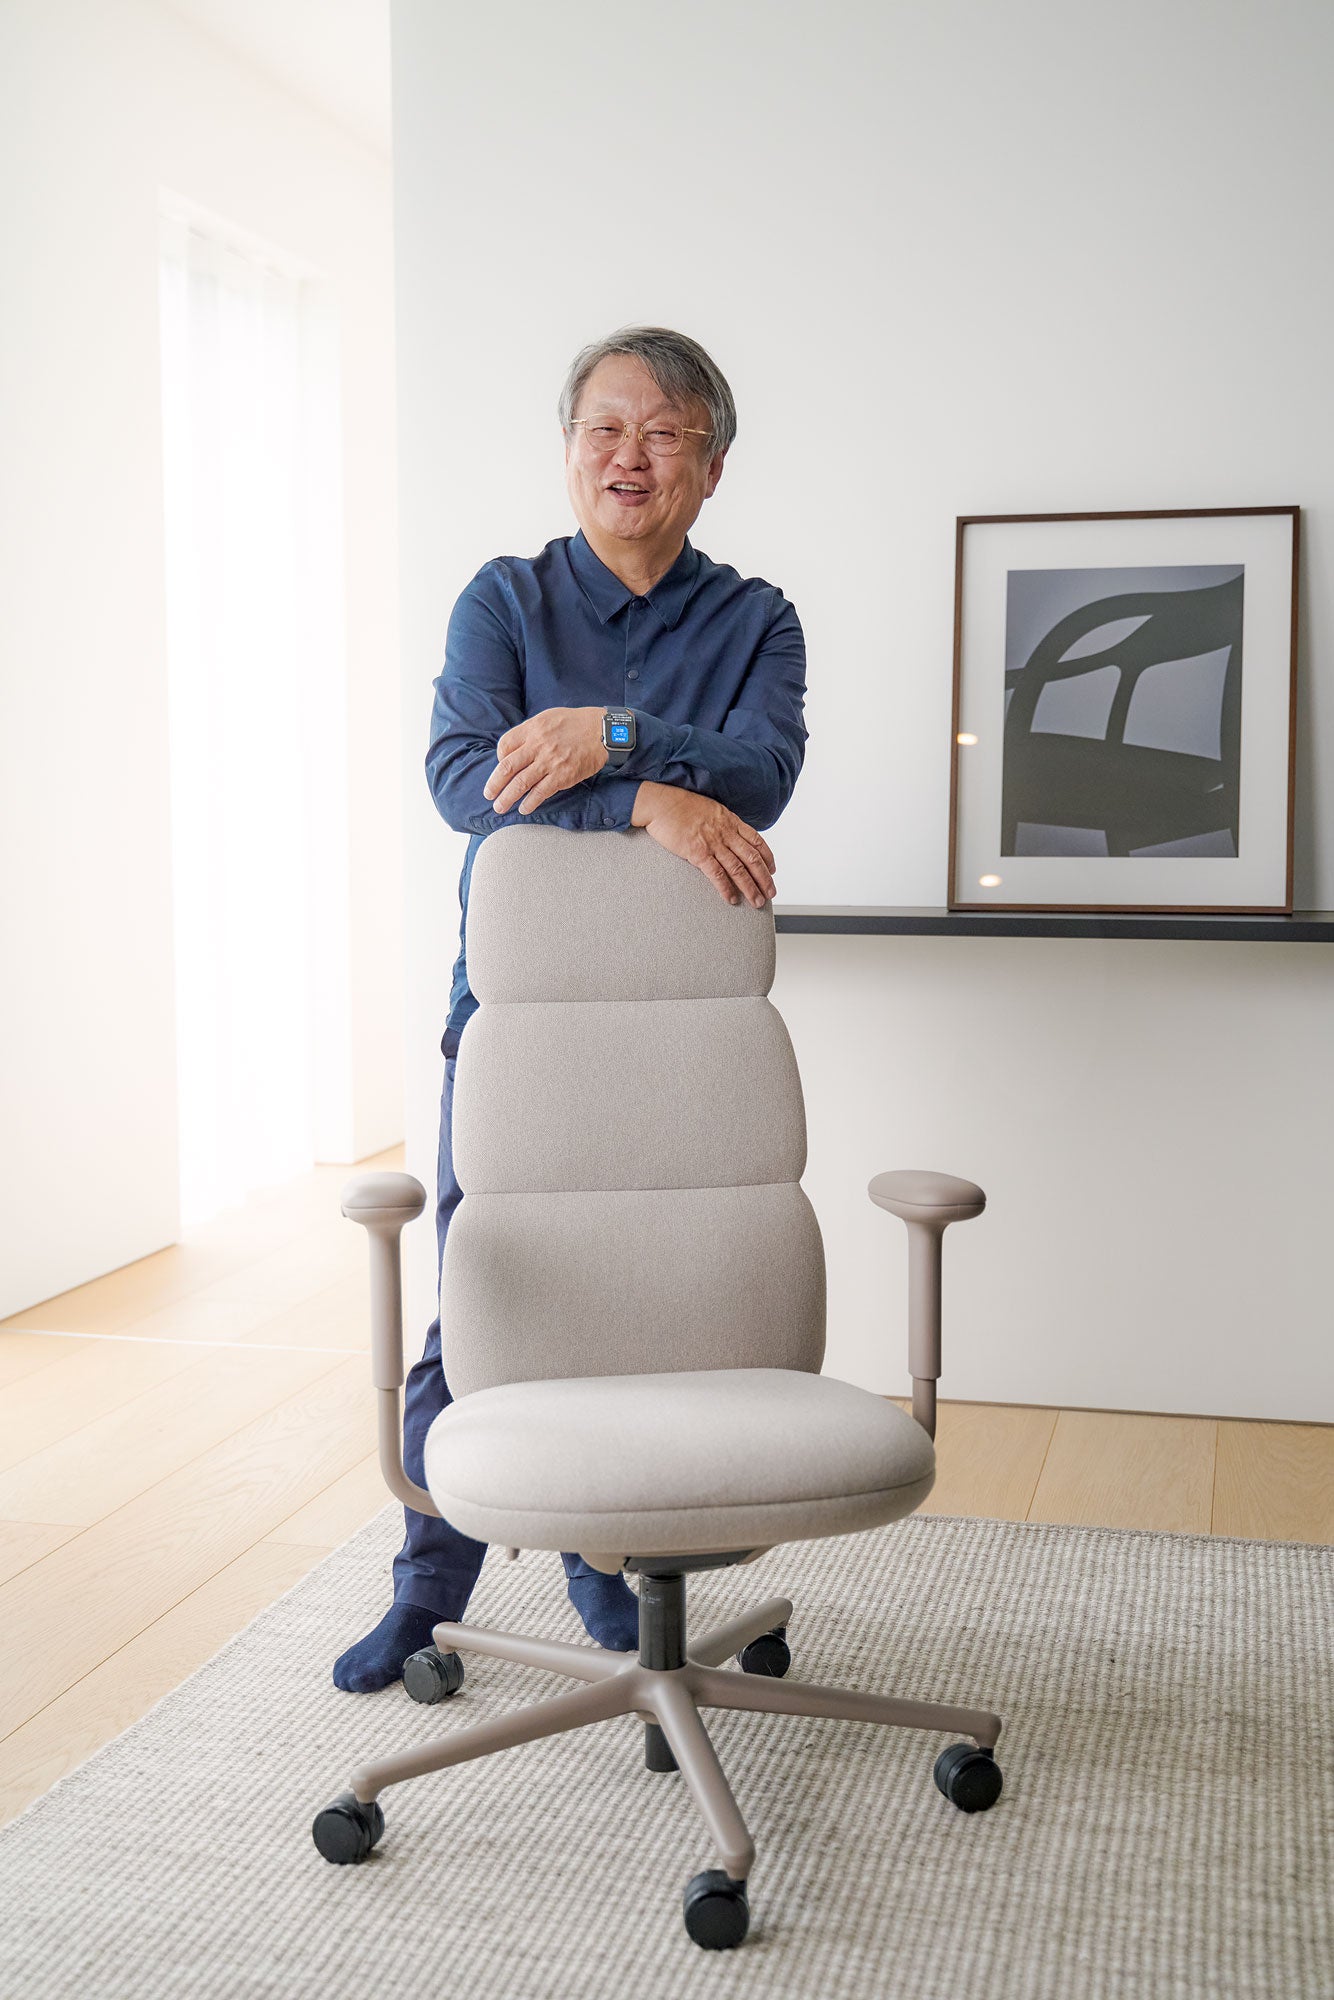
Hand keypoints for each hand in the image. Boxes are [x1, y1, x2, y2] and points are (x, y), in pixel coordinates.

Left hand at [484, 706, 606, 814]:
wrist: (603, 731)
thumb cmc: (575, 723)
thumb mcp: (548, 717)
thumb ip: (531, 731)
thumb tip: (515, 748)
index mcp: (532, 728)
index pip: (505, 745)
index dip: (499, 758)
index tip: (502, 767)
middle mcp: (538, 745)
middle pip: (507, 767)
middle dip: (494, 784)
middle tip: (488, 795)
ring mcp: (550, 762)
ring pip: (521, 783)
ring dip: (507, 798)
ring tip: (500, 807)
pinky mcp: (563, 776)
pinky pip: (541, 792)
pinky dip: (530, 803)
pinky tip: (524, 809)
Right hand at [631, 782, 775, 907]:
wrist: (661, 804)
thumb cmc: (681, 805)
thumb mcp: (711, 809)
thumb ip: (723, 823)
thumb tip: (730, 834)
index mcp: (730, 821)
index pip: (756, 841)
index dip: (767, 857)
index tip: (772, 870)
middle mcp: (726, 832)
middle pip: (752, 858)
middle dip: (764, 878)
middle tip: (770, 892)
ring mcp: (713, 843)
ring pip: (738, 869)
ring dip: (750, 887)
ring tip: (757, 901)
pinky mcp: (698, 852)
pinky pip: (717, 874)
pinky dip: (726, 888)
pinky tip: (732, 899)